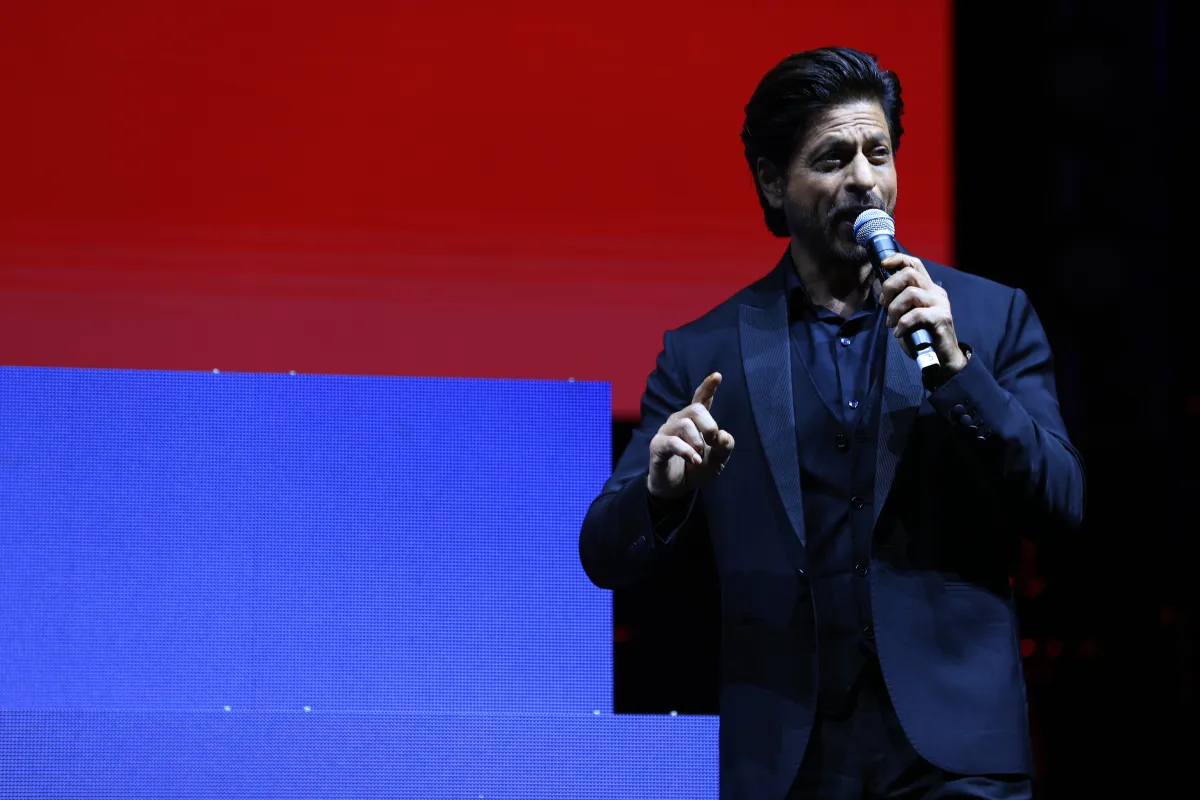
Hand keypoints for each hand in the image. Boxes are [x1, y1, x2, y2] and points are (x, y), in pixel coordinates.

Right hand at [647, 372, 735, 500]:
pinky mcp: (657, 446)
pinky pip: (672, 442)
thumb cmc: (697, 468)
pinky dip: (687, 451)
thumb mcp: (718, 461)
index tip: (717, 376)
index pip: (701, 398)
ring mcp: (667, 432)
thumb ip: (725, 447)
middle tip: (714, 441)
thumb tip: (723, 436)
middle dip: (709, 425)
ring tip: (700, 457)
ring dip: (697, 441)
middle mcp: (679, 421)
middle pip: (695, 409)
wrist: (676, 488)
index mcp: (696, 421)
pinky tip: (695, 460)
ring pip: (684, 424)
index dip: (708, 386)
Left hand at [878, 254, 967, 375]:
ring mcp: (940, 304)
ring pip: (911, 293)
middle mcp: (935, 292)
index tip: (883, 265)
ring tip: (891, 324)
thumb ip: (896, 299)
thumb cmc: (921, 335)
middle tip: (885, 306)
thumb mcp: (905, 314)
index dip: (898, 259)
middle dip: (890, 288)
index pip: (914, 263)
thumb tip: (879, 286)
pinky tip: (899, 333)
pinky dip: (903, 324)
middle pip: (909, 274)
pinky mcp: (942, 317)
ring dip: (894, 310)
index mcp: (927, 288)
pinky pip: (916, 314)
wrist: (942, 358)